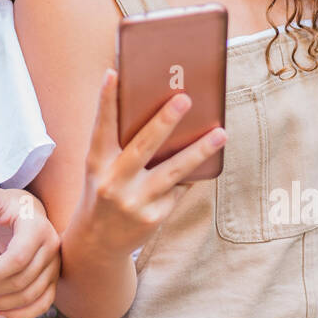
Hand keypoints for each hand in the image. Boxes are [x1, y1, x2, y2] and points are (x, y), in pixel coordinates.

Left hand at [0, 186, 59, 317]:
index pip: (17, 259)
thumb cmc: (4, 204)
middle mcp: (52, 247)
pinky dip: (21, 315)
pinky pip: (41, 305)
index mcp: (37, 227)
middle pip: (21, 281)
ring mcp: (55, 265)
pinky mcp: (53, 279)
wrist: (26, 210)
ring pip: (29, 296)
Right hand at [73, 68, 225, 259]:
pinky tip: (209, 159)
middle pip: (143, 147)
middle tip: (185, 99)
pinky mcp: (154, 217)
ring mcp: (134, 202)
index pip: (101, 126)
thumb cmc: (103, 192)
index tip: (113, 73)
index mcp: (96, 163)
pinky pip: (179, 188)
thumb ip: (119, 145)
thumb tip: (159, 114)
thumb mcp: (100, 169)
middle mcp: (112, 182)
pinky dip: (192, 173)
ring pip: (173, 171)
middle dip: (165, 121)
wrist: (96, 243)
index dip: (106, 100)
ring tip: (221, 133)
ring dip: (199, 150)